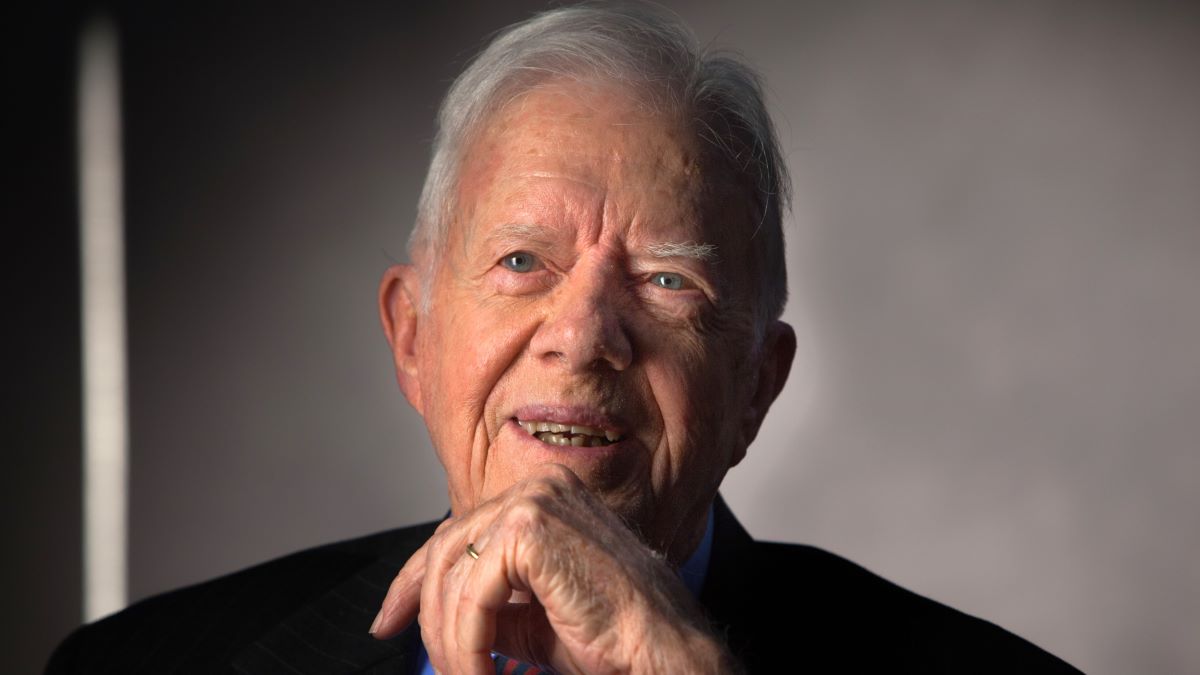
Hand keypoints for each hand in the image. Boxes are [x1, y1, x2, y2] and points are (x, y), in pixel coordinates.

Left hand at [369, 463, 737, 673]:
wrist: (663, 654)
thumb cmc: (613, 639)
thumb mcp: (531, 618)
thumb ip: (488, 603)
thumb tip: (435, 618)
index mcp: (544, 497)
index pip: (457, 532)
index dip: (412, 583)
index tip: (387, 622)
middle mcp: (539, 487)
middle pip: (446, 550)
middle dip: (426, 616)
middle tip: (435, 667)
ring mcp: (536, 499)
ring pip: (452, 573)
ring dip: (448, 640)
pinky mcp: (531, 526)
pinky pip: (471, 593)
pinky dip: (465, 642)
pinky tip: (480, 671)